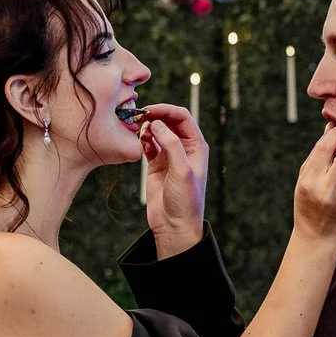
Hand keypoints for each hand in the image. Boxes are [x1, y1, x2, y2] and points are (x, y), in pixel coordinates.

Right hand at [140, 104, 208, 257]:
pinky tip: (139, 143)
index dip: (166, 110)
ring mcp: (169, 156)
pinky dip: (143, 140)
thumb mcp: (182, 170)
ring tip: (139, 133)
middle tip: (139, 117)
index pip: (182, 117)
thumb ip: (171, 144)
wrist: (175, 226)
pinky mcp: (156, 165)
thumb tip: (156, 124)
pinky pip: (149, 144)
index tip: (150, 110)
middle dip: (155, 116)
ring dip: (148, 128)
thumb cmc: (185, 201)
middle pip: (169, 121)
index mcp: (196, 146)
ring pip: (157, 131)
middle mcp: (184, 148)